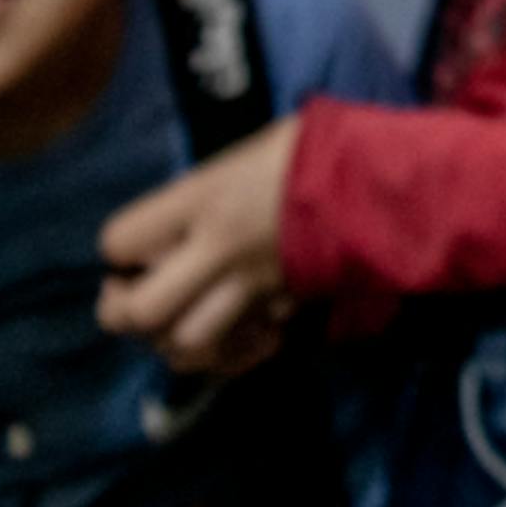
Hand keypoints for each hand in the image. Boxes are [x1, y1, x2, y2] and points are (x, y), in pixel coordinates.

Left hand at [94, 118, 302, 377]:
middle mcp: (217, 250)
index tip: (138, 250)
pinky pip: (238, 355)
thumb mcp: (250, 150)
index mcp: (204, 200)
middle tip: (138, 298)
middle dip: (125, 313)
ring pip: (185, 345)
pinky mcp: (284, 311)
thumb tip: (183, 215)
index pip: (119, 243)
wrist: (386, 181)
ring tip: (180, 322)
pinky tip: (231, 338)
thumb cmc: (317, 150)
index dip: (119, 254)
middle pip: (140, 312)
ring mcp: (251, 288)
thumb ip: (207, 188)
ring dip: (173, 341)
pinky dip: (226, 355)